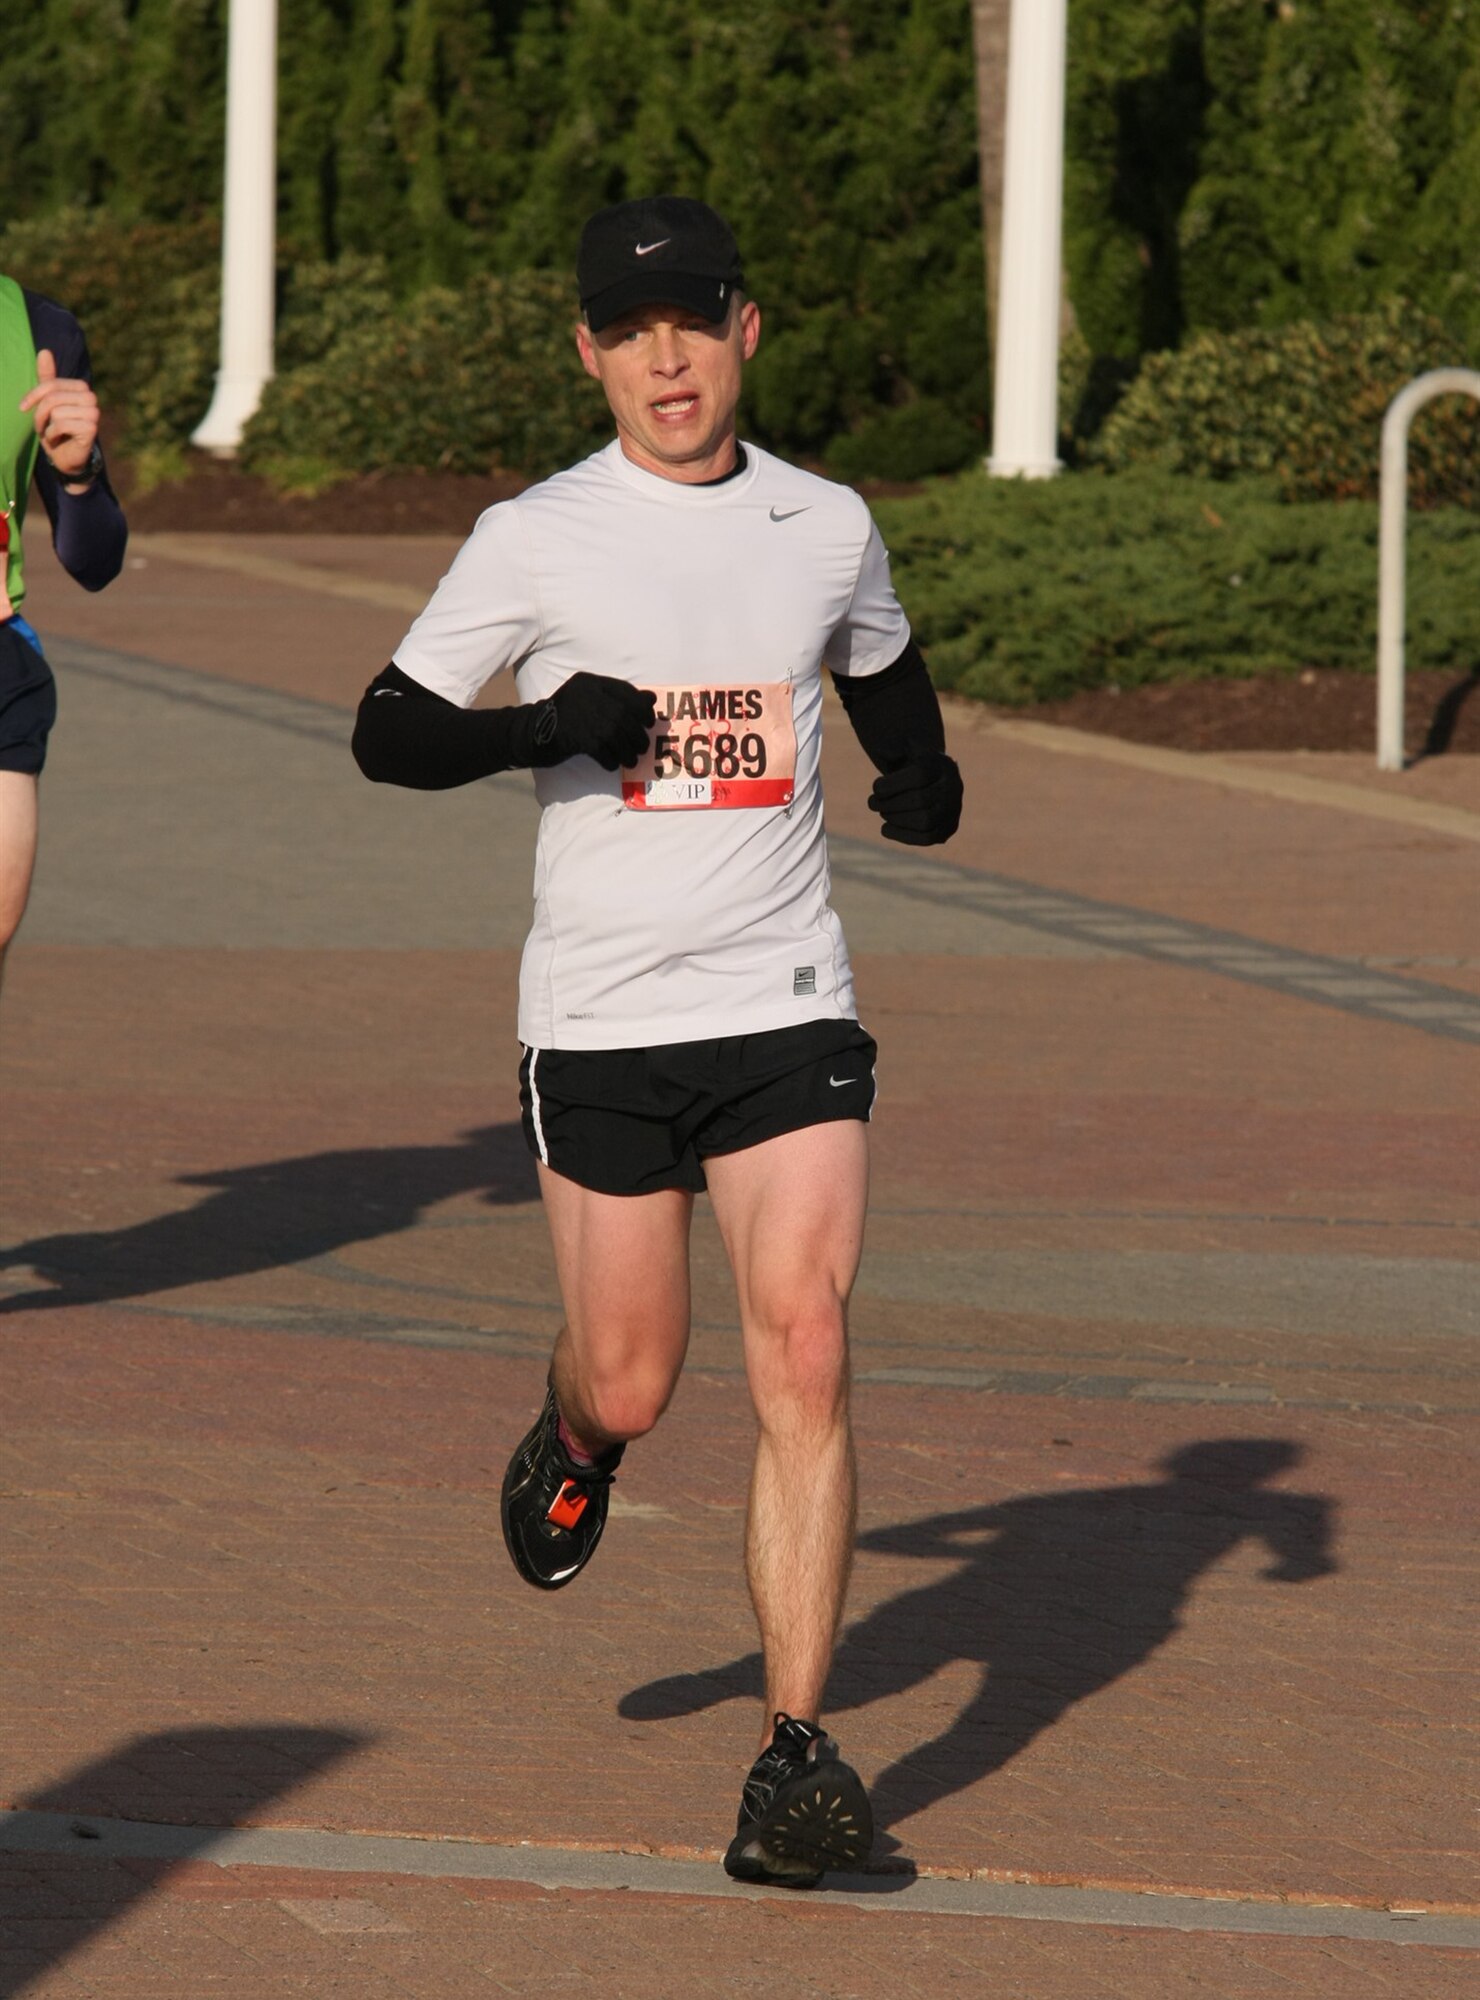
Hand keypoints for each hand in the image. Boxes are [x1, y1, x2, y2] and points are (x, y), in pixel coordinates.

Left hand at [20, 348, 100, 483]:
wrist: (66, 456)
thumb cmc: (56, 427)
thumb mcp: (47, 401)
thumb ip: (47, 378)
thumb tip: (44, 351)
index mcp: (81, 388)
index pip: (51, 384)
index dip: (33, 396)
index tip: (23, 407)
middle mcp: (91, 398)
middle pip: (53, 398)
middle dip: (40, 414)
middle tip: (42, 425)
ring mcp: (94, 414)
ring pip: (56, 412)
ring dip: (46, 426)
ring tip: (51, 433)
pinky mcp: (91, 429)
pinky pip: (61, 425)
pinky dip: (53, 435)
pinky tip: (58, 440)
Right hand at [535, 672, 656, 770]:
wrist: (530, 734)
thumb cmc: (564, 719)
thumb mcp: (587, 702)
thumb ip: (616, 699)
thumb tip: (651, 701)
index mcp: (589, 682)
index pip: (624, 690)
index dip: (641, 707)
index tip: (648, 721)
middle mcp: (585, 694)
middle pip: (623, 715)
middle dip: (637, 734)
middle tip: (642, 746)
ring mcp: (579, 715)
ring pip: (615, 735)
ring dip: (627, 750)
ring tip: (630, 759)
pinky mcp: (575, 737)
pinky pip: (602, 751)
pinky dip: (610, 760)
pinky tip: (612, 764)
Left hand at [868, 751, 962, 844]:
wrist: (926, 779)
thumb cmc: (907, 761)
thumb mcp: (898, 747)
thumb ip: (891, 746)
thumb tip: (886, 752)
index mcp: (942, 763)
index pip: (919, 775)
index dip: (891, 785)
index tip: (876, 788)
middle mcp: (954, 787)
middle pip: (920, 800)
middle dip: (890, 804)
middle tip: (873, 803)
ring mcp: (953, 810)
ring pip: (925, 821)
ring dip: (895, 819)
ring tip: (883, 812)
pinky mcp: (947, 829)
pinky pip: (927, 838)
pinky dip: (902, 835)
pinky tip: (885, 828)